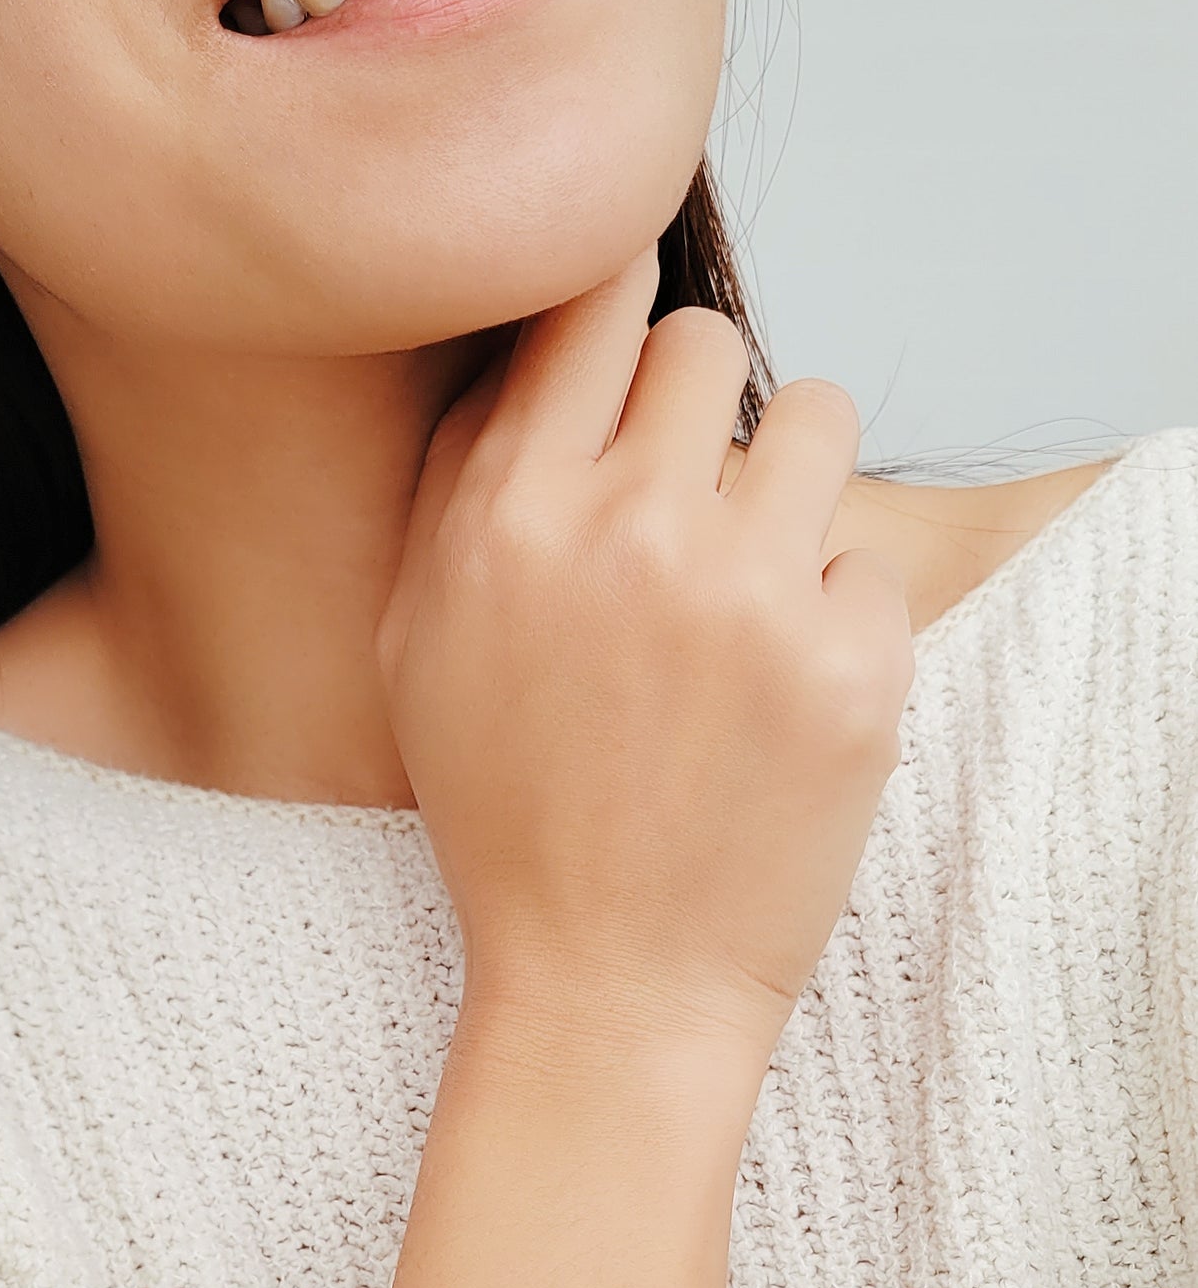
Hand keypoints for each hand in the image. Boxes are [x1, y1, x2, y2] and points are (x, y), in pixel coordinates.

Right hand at [376, 246, 915, 1070]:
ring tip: (745, 594)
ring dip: (787, 489)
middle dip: (699, 410)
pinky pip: (870, 559)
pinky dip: (835, 620)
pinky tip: (776, 704)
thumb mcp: (416, 646)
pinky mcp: (854, 664)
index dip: (617, 308)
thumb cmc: (507, 822)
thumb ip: (456, 482)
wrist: (608, 988)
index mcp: (509, 518)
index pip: (592, 300)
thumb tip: (524, 345)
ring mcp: (750, 596)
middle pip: (707, 341)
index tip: (629, 353)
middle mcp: (628, 534)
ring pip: (817, 415)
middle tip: (685, 509)